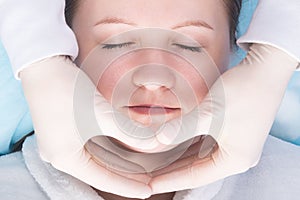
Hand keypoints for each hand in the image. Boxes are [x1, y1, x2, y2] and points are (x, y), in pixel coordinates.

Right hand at [19, 56, 152, 197]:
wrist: (44, 65)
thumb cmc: (67, 91)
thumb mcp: (101, 115)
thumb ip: (129, 132)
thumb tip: (155, 143)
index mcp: (65, 157)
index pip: (104, 179)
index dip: (128, 186)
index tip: (147, 190)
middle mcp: (59, 155)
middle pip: (98, 172)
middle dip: (123, 177)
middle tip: (146, 181)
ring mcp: (58, 144)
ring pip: (93, 161)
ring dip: (115, 165)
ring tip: (137, 170)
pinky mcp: (61, 133)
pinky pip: (86, 150)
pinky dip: (105, 153)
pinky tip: (119, 153)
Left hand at [149, 44, 298, 193]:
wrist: (266, 69)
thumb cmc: (243, 92)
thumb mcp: (209, 113)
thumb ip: (182, 128)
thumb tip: (158, 140)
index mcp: (234, 159)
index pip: (194, 177)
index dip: (170, 180)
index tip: (150, 186)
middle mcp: (236, 156)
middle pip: (197, 170)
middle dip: (172, 172)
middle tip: (149, 177)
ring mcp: (236, 144)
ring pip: (201, 158)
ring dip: (179, 160)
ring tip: (158, 164)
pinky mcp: (233, 133)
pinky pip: (206, 145)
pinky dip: (189, 147)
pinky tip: (174, 146)